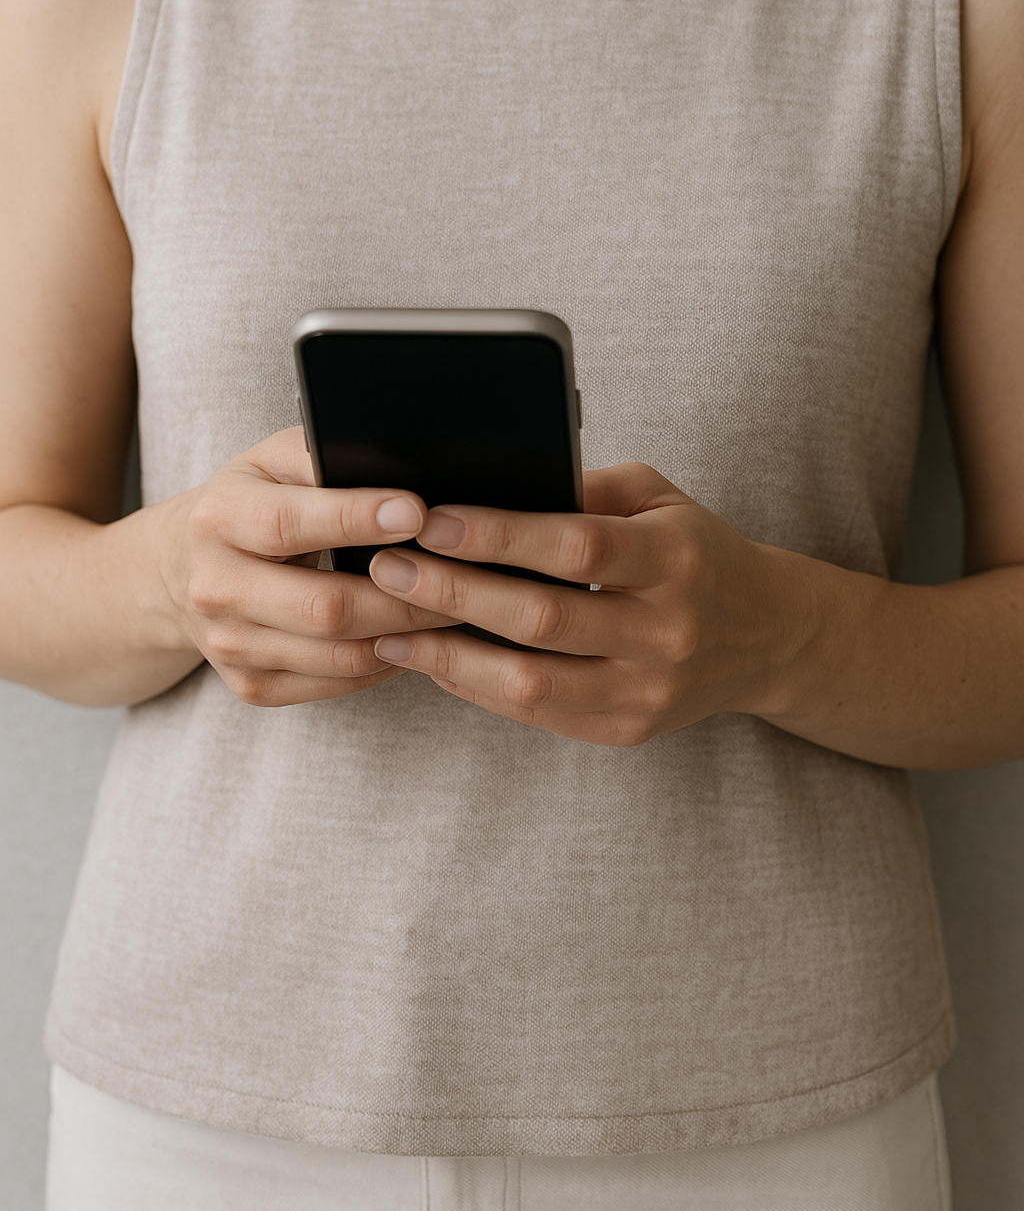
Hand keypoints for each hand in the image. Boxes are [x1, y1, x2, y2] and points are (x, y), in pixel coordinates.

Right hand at [165, 427, 457, 705]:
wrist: (180, 570)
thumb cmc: (251, 502)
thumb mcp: (272, 462)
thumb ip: (322, 457)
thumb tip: (398, 464)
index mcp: (219, 518)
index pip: (289, 524)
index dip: (356, 519)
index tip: (417, 512)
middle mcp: (216, 588)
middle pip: (325, 607)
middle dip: (406, 594)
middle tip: (463, 576)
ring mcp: (230, 645)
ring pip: (339, 655)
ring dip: (407, 635)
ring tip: (454, 609)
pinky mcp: (250, 686)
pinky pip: (336, 684)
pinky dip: (386, 662)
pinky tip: (414, 637)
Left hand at [369, 462, 802, 745]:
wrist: (766, 635)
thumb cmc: (694, 550)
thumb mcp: (656, 499)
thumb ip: (582, 488)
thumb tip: (485, 481)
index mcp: (676, 558)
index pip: (577, 548)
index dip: (498, 536)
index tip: (430, 519)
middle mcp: (668, 630)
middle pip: (543, 618)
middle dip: (454, 592)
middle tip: (387, 567)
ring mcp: (649, 690)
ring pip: (531, 682)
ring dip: (448, 653)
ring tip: (388, 624)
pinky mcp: (628, 729)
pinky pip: (537, 713)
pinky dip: (476, 686)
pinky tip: (432, 658)